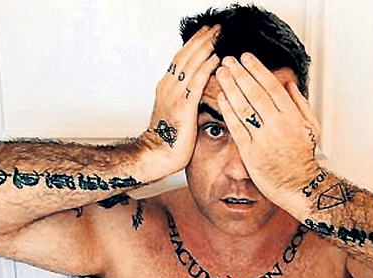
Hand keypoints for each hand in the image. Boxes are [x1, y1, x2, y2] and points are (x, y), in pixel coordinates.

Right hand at [145, 25, 220, 176]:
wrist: (155, 155)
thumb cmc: (168, 140)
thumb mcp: (177, 112)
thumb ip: (186, 98)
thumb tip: (199, 90)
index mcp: (167, 87)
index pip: (181, 59)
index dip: (194, 44)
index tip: (205, 33)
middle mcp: (169, 87)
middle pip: (186, 56)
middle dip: (201, 40)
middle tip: (215, 28)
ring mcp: (174, 96)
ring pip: (191, 65)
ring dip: (205, 48)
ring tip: (217, 36)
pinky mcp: (183, 107)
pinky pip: (196, 83)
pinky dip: (206, 69)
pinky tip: (216, 59)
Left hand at [215, 53, 320, 206]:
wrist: (298, 186)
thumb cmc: (303, 158)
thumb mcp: (311, 127)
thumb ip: (300, 104)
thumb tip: (289, 84)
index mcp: (292, 117)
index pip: (271, 86)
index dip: (257, 69)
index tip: (247, 58)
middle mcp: (277, 125)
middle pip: (254, 93)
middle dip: (239, 74)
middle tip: (228, 60)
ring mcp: (262, 139)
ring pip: (243, 107)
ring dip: (230, 87)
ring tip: (221, 74)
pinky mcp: (250, 152)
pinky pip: (236, 127)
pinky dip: (227, 110)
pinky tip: (221, 98)